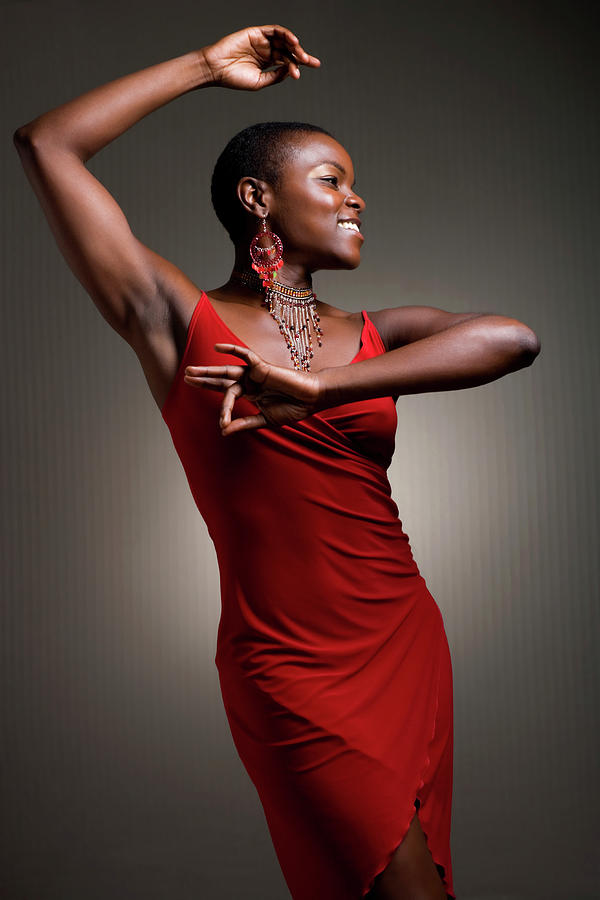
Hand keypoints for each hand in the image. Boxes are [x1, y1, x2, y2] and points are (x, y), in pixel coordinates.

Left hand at [184, 343, 321, 435]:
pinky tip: (217, 347)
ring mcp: (254, 374)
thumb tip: (224, 431)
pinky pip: (245, 355)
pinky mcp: (262, 367)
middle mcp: (249, 382)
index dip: (221, 409)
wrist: (312, 399)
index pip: (227, 396)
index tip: (221, 424)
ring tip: (190, 371)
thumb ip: (245, 423)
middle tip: (185, 377)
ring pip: (226, 371)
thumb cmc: (293, 408)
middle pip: (221, 380)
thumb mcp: (266, 420)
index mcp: (250, 394)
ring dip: (208, 371)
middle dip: (203, 380)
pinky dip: (232, 350)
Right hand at [200, 25, 320, 90]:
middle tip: (311, 62)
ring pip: (283, 40)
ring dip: (294, 45)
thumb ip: (276, 76)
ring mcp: (261, 41)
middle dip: (301, 55)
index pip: (287, 62)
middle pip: (288, 51)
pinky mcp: (255, 33)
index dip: (300, 64)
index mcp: (267, 63)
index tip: (313, 67)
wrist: (216, 70)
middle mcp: (266, 51)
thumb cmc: (234, 78)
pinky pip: (274, 30)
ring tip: (302, 54)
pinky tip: (293, 42)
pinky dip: (284, 34)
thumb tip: (291, 70)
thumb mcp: (260, 82)